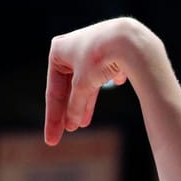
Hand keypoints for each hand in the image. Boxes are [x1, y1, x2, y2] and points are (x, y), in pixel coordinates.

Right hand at [45, 17, 159, 145]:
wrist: (128, 40)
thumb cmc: (99, 58)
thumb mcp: (83, 86)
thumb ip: (75, 105)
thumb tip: (73, 123)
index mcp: (57, 51)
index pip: (53, 91)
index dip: (53, 117)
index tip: (52, 140)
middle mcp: (72, 47)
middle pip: (68, 87)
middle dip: (69, 110)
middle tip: (67, 132)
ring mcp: (91, 48)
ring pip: (85, 82)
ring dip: (85, 103)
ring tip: (84, 123)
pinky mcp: (110, 51)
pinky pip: (103, 72)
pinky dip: (104, 83)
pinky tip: (114, 84)